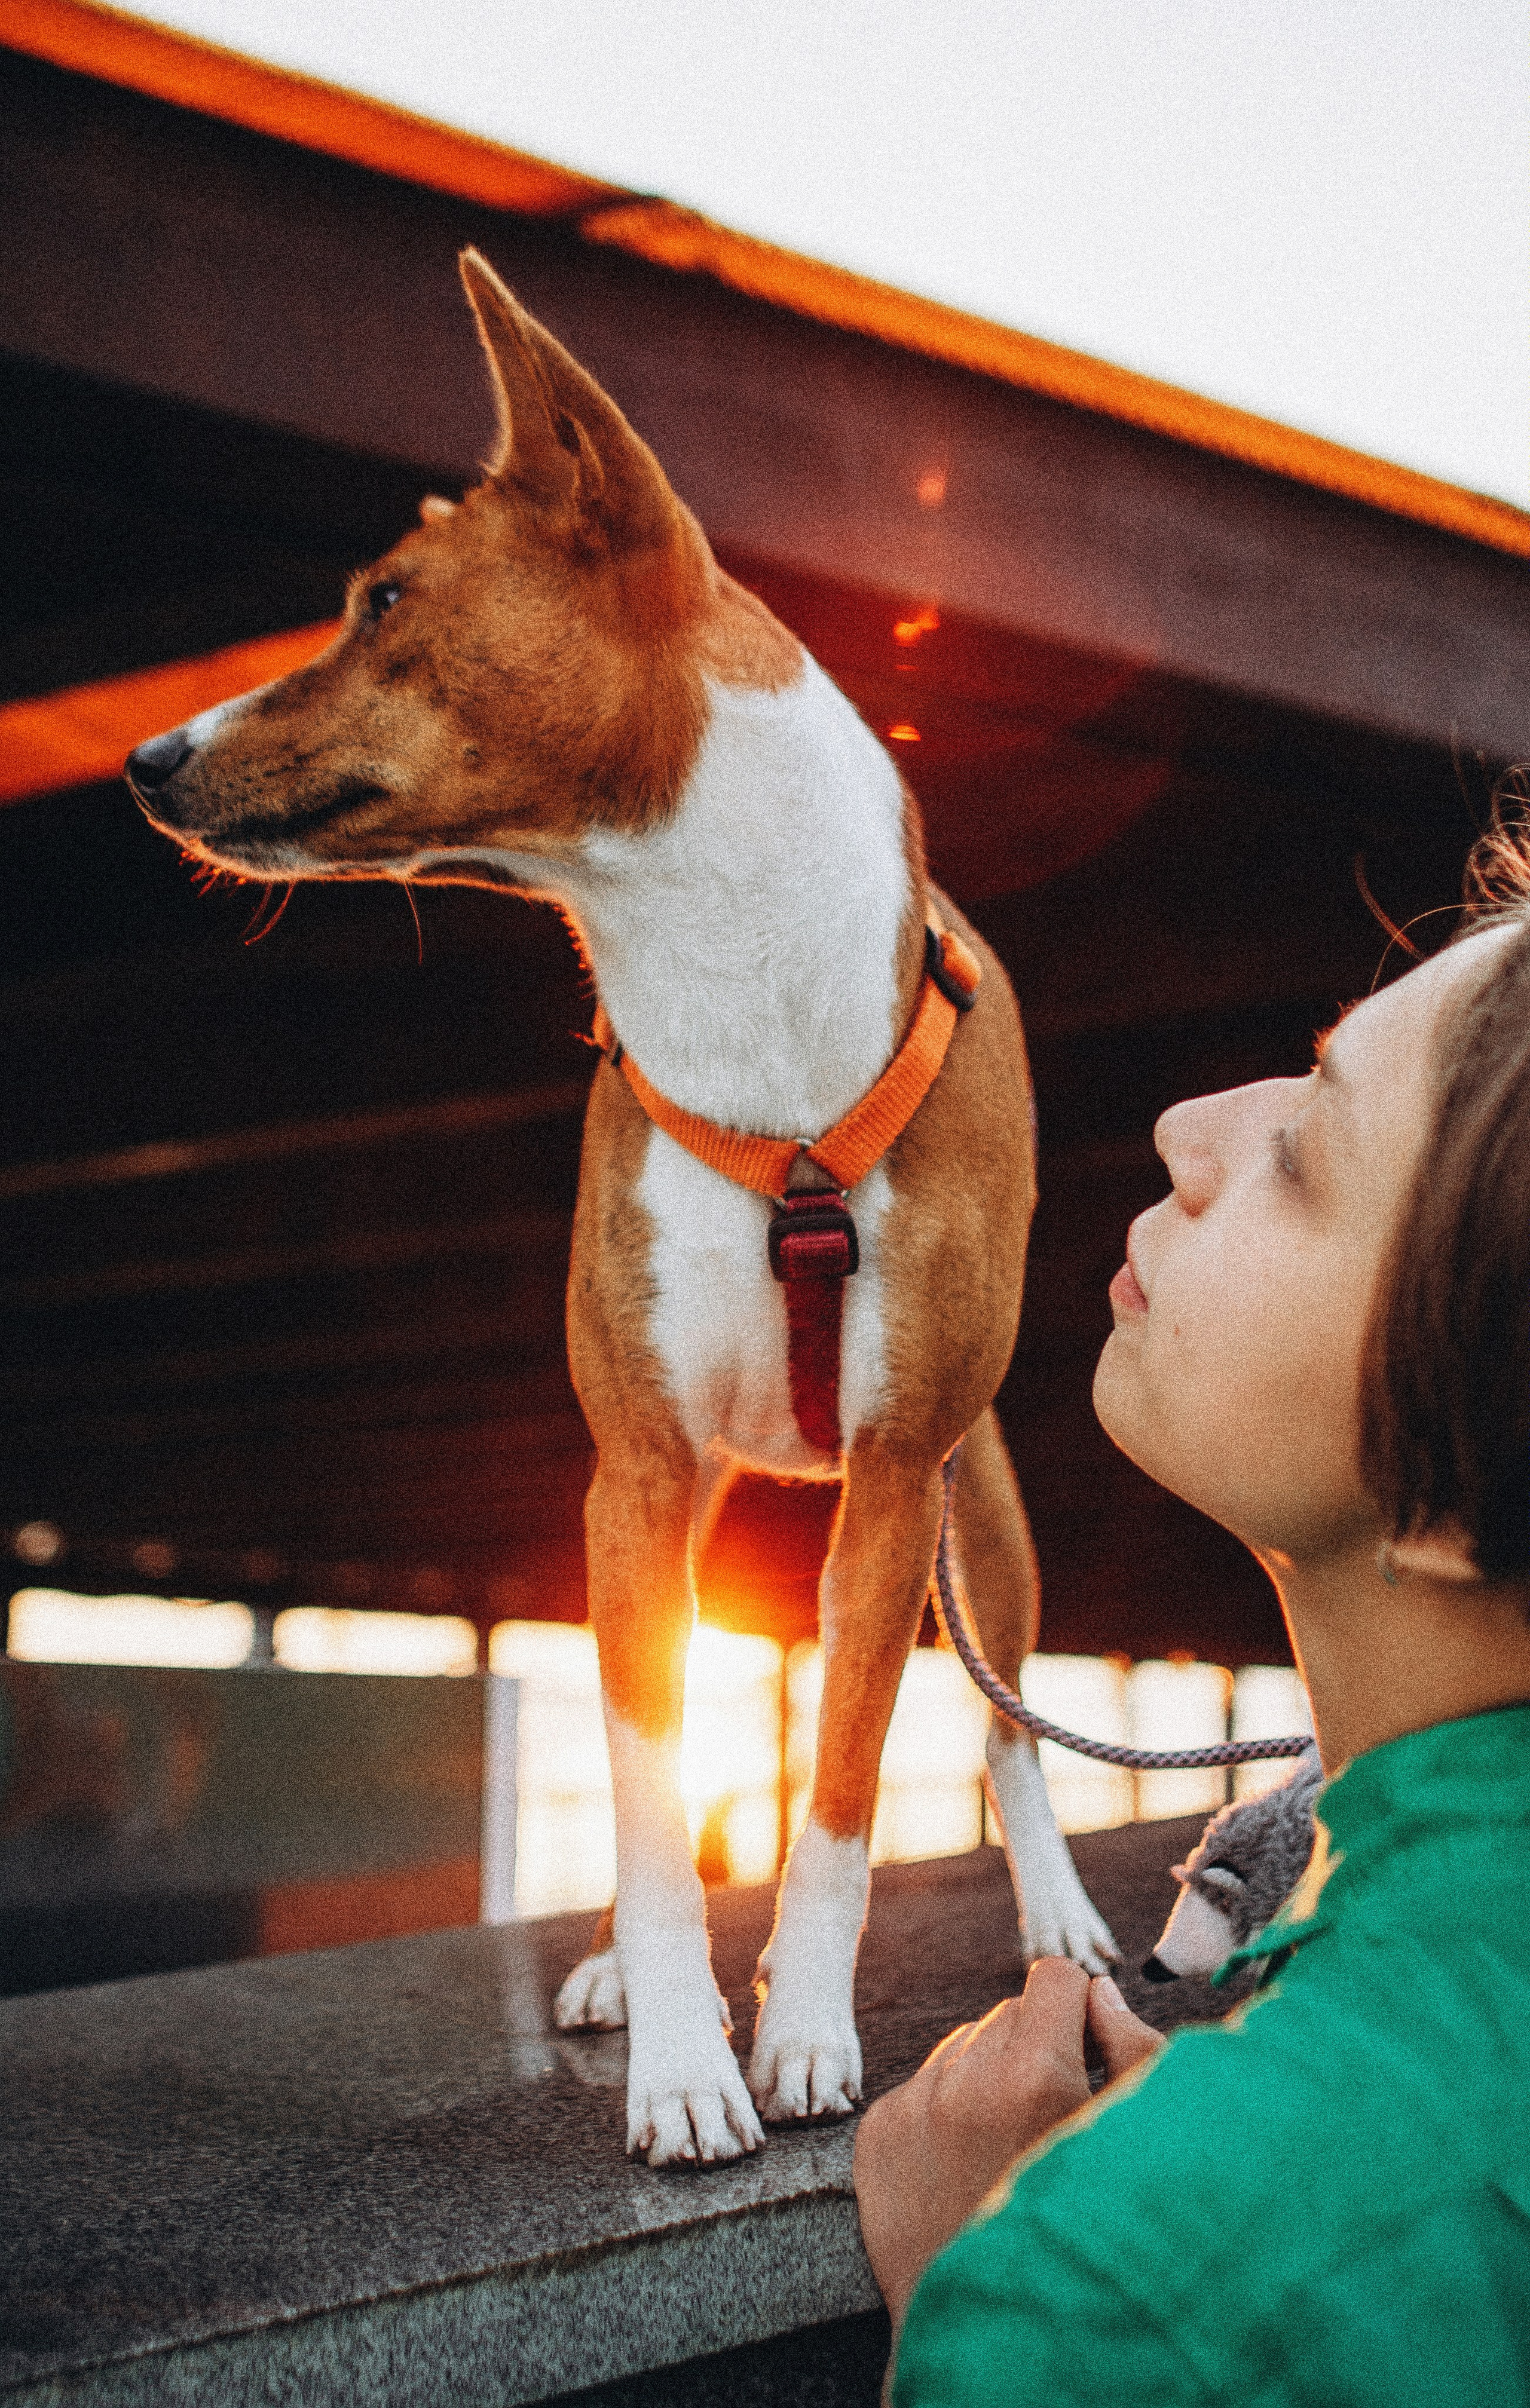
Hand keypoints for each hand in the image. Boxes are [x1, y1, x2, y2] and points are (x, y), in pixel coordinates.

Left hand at [853, 1962, 1164, 2326]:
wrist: (998, 2340)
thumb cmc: (1088, 2239)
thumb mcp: (1135, 2146)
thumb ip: (1135, 2052)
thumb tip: (1100, 1992)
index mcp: (1035, 2075)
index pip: (1055, 1979)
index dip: (1079, 2012)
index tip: (1088, 2055)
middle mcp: (964, 2080)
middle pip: (1008, 2014)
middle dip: (1035, 2049)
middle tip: (1050, 2118)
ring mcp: (912, 2107)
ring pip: (962, 2047)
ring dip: (988, 2078)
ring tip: (1009, 2150)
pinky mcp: (876, 2134)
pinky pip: (920, 2087)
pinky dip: (946, 2114)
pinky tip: (967, 2168)